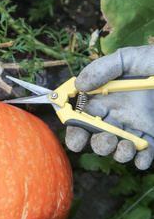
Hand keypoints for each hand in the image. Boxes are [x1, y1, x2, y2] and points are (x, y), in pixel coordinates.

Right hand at [65, 46, 153, 168]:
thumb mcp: (131, 58)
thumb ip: (104, 68)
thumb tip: (79, 85)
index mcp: (106, 95)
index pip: (82, 113)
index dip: (73, 123)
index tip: (73, 130)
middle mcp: (118, 113)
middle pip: (95, 134)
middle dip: (94, 143)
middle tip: (104, 140)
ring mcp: (136, 126)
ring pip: (116, 147)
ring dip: (116, 153)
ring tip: (125, 148)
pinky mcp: (153, 137)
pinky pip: (143, 155)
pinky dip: (141, 161)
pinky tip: (142, 157)